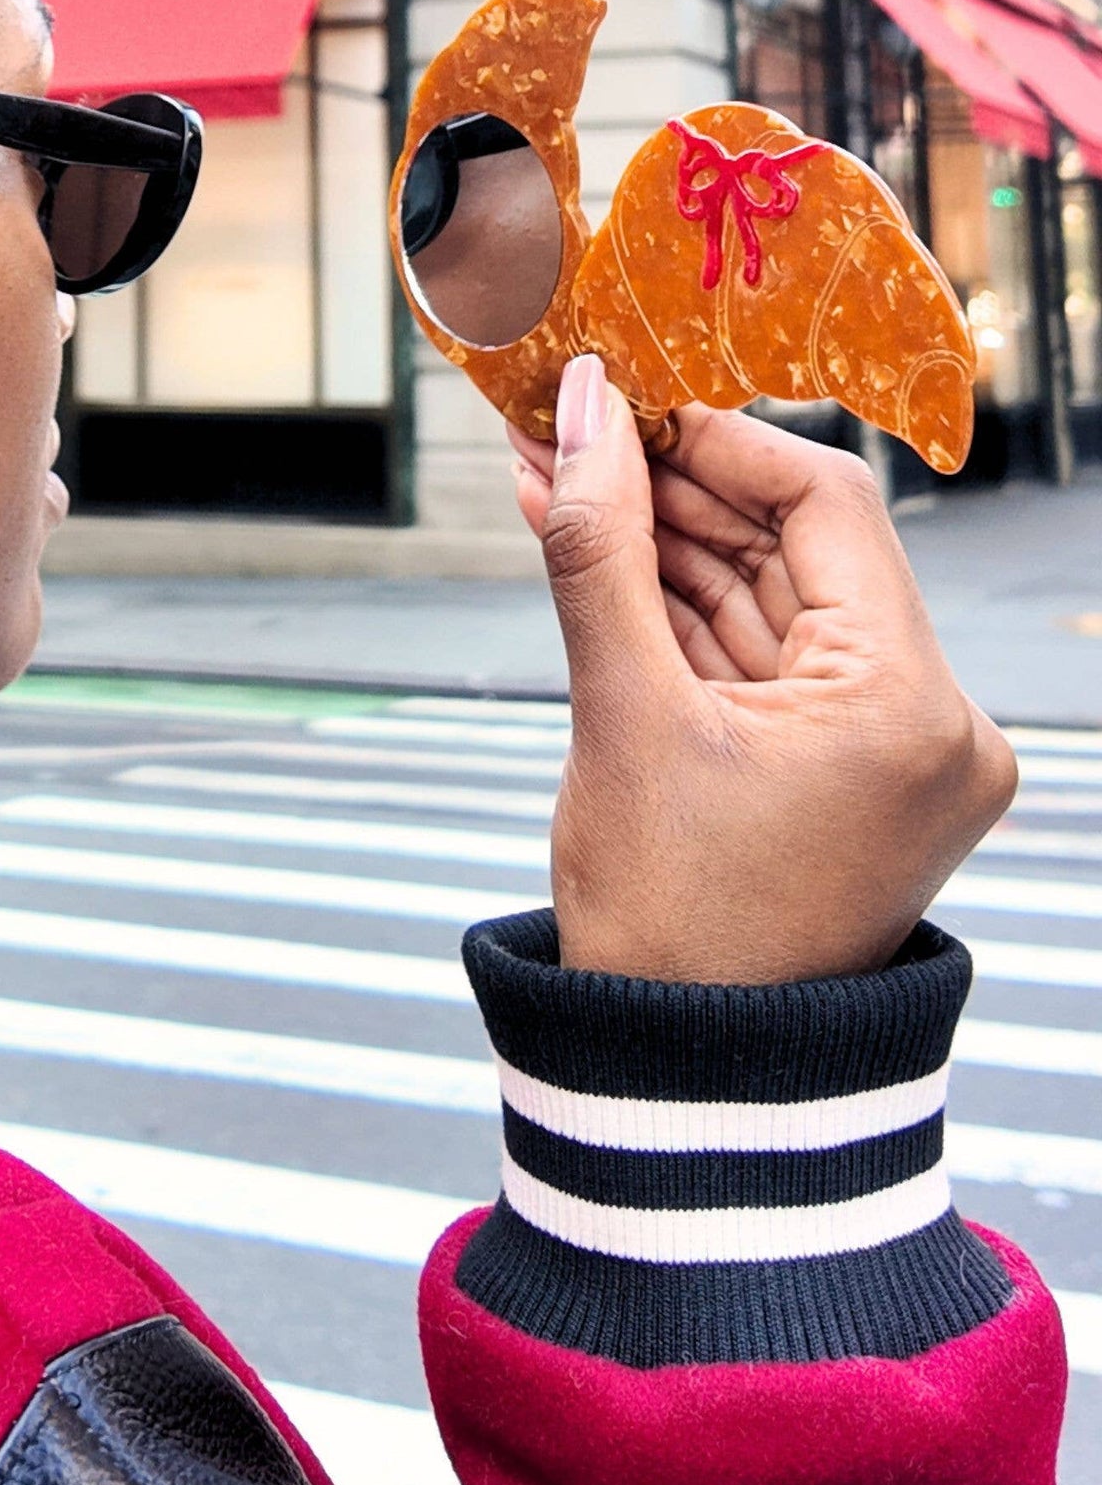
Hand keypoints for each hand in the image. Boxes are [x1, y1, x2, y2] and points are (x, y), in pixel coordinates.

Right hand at [508, 356, 1016, 983]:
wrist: (683, 1084)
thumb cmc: (665, 928)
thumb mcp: (621, 714)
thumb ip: (599, 546)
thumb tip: (581, 412)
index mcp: (912, 706)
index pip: (828, 505)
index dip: (716, 439)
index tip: (620, 401)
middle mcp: (931, 722)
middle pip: (797, 548)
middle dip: (669, 488)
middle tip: (565, 431)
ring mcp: (890, 751)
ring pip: (771, 599)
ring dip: (663, 543)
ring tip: (552, 480)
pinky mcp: (843, 775)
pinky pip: (763, 661)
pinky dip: (681, 613)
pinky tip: (594, 551)